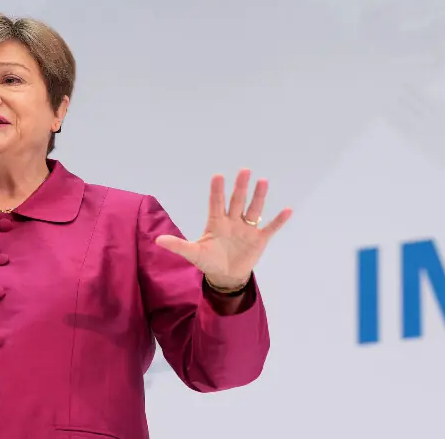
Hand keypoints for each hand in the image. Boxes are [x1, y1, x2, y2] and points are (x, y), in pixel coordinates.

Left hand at [155, 169, 291, 288]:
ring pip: (254, 209)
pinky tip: (287, 210)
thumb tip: (158, 240)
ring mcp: (247, 229)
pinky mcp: (259, 239)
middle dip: (240, 187)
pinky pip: (271, 227)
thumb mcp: (193, 253)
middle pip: (237, 201)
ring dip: (259, 197)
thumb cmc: (209, 260)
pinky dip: (279, 220)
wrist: (226, 275)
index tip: (218, 175)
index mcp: (216, 222)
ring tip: (263, 181)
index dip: (217, 190)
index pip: (216, 203)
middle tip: (244, 170)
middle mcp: (233, 221)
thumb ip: (178, 245)